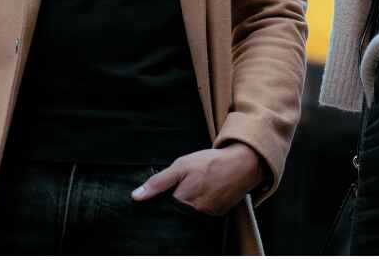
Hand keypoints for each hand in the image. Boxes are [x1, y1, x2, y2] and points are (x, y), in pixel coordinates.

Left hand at [131, 143, 263, 215]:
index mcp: (183, 202)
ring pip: (189, 215)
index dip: (159, 203)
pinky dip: (200, 204)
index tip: (163, 193)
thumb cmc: (210, 162)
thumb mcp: (181, 166)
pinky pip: (202, 214)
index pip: (162, 211)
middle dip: (174, 203)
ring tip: (196, 187)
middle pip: (176, 214)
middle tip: (184, 186)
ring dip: (188, 204)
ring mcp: (208, 216)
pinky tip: (204, 191)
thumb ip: (158, 182)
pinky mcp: (218, 215)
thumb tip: (136, 197)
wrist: (242, 163)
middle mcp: (195, 214)